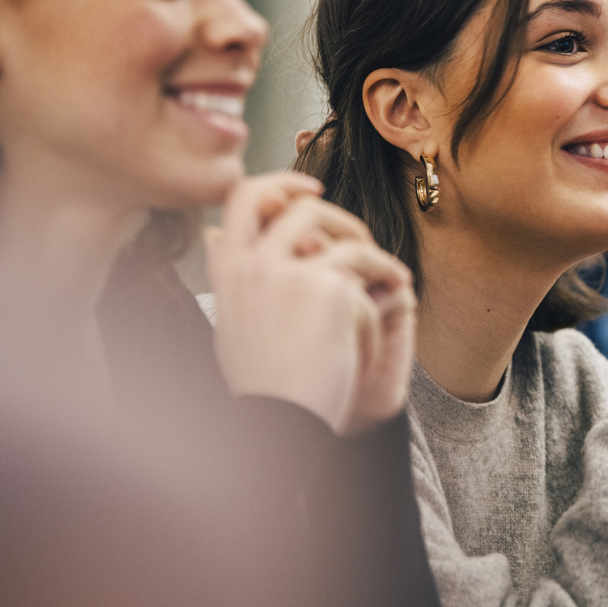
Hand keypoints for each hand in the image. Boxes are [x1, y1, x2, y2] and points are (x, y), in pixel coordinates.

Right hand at [205, 173, 415, 435]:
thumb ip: (230, 272)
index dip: (282, 182)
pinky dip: (382, 302)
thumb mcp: (231, 321)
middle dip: (343, 219)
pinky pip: (370, 280)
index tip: (310, 189)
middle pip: (305, 206)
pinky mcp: (331, 290)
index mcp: (229, 269)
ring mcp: (292, 272)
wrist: (278, 424)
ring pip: (350, 242)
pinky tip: (383, 325)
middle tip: (365, 245)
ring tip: (391, 280)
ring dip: (376, 260)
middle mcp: (255, 263)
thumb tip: (216, 232)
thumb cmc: (261, 384)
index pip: (245, 195)